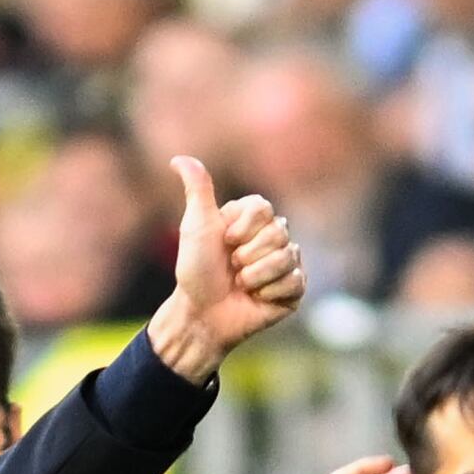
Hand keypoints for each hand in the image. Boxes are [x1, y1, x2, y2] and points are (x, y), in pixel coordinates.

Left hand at [141, 154, 305, 380]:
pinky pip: (296, 281)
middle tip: (232, 267)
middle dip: (248, 254)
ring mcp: (286, 264)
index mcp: (253, 219)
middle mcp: (273, 238)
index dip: (243, 228)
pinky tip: (256, 298)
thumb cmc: (196, 270)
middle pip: (279, 231)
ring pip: (288, 257)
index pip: (265, 207)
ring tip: (241, 284)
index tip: (224, 241)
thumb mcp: (195, 226)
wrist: (201, 314)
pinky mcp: (294, 290)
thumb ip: (197, 189)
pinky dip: (270, 292)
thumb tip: (177, 158)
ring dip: (256, 275)